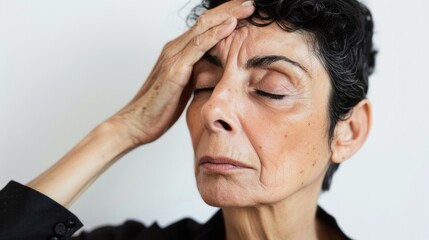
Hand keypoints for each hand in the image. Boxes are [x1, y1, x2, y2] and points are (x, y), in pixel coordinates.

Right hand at [106, 0, 254, 147]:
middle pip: (206, 20)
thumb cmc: (160, 108)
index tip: (246, 12)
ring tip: (248, 7)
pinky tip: (231, 25)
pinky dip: (216, 33)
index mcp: (178, 52)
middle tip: (251, 2)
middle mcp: (174, 48)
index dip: (226, 16)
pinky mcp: (174, 69)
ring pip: (204, 27)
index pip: (205, 26)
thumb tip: (219, 73)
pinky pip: (198, 46)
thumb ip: (198, 74)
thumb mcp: (185, 87)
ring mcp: (173, 56)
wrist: (137, 123)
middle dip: (230, 9)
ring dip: (228, 15)